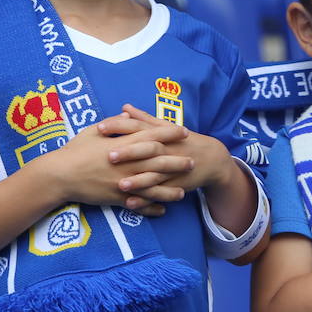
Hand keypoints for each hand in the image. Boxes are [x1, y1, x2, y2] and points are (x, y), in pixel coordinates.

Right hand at [39, 112, 192, 213]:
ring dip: (170, 190)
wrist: (59, 175)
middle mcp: (126, 163)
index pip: (152, 136)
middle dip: (177, 161)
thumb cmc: (74, 150)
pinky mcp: (116, 198)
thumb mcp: (93, 131)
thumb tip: (129, 117)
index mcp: (122, 144)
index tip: (183, 131)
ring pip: (153, 187)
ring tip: (184, 191)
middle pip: (158, 162)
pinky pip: (139, 205)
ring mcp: (123, 182)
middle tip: (192, 161)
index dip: (169, 132)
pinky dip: (151, 209)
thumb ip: (114, 124)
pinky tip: (163, 210)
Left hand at [104, 103, 237, 196]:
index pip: (138, 127)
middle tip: (109, 155)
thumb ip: (143, 118)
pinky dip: (145, 200)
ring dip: (137, 181)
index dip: (120, 126)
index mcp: (160, 134)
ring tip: (120, 185)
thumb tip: (124, 107)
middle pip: (147, 149)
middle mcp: (166, 149)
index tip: (100, 127)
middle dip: (129, 152)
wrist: (211, 159)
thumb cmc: (182, 141)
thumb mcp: (165, 127)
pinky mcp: (174, 185)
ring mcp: (172, 169)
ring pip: (153, 175)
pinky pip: (158, 194)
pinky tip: (130, 204)